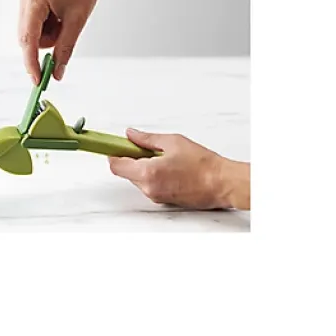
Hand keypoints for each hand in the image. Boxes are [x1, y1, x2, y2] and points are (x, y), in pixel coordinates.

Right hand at [18, 0, 105, 82]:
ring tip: (66, 22)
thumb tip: (57, 73)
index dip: (32, 63)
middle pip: (28, 39)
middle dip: (46, 46)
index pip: (28, 40)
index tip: (37, 81)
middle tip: (64, 42)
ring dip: (50, 37)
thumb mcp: (76, 22)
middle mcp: (25, 0)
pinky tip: (61, 18)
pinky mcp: (31, 3)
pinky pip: (36, 27)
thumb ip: (65, 50)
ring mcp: (26, 1)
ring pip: (33, 36)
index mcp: (34, 1)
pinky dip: (49, 30)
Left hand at [108, 128, 250, 209]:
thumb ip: (147, 139)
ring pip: (139, 179)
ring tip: (164, 157)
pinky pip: (150, 186)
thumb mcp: (173, 142)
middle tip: (144, 147)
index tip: (114, 145)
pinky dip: (153, 176)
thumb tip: (131, 135)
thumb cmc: (203, 164)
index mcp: (148, 173)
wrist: (221, 183)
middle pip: (127, 172)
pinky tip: (170, 168)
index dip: (114, 154)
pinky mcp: (164, 200)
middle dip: (132, 159)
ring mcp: (156, 196)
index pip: (116, 166)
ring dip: (144, 168)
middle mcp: (149, 188)